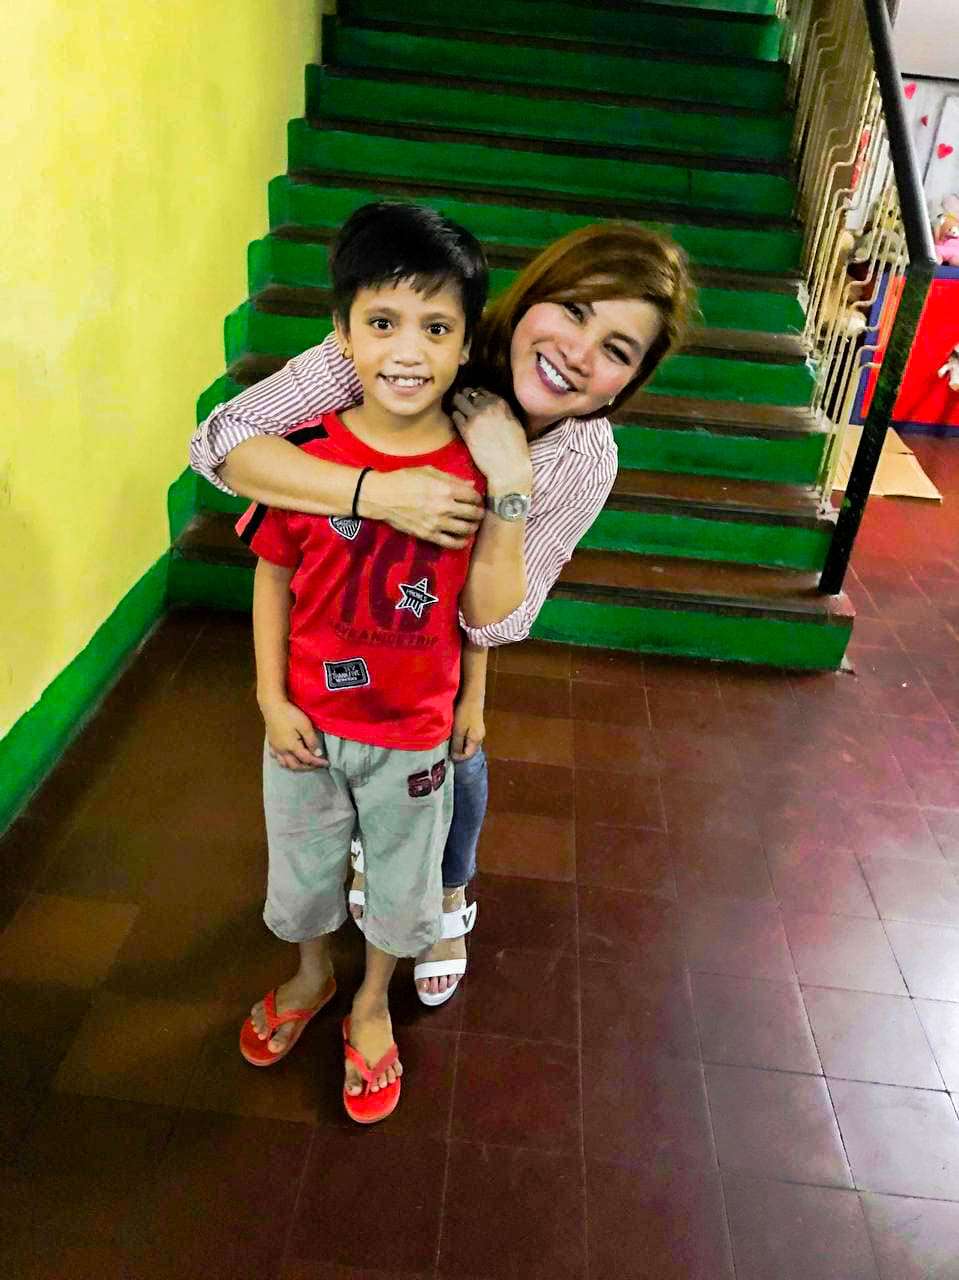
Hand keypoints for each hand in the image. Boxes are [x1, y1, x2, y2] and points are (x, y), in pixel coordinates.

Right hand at [260, 698, 327, 770]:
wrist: (272, 705)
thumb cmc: (289, 714)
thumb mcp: (305, 725)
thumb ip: (312, 741)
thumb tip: (318, 754)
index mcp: (292, 747)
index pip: (307, 759)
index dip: (318, 762)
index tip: (327, 763)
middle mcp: (282, 750)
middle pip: (296, 765)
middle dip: (308, 767)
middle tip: (317, 765)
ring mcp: (275, 747)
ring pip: (285, 764)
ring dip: (295, 766)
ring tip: (304, 764)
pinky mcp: (271, 743)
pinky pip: (276, 757)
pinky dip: (283, 761)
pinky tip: (287, 758)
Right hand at [361, 466, 483, 548]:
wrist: (382, 496)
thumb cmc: (404, 479)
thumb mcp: (429, 471)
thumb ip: (452, 478)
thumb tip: (471, 485)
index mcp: (445, 488)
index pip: (473, 496)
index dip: (478, 498)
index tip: (477, 499)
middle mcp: (444, 507)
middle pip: (473, 513)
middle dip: (479, 513)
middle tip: (478, 512)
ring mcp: (437, 523)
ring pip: (466, 529)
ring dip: (473, 527)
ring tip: (472, 524)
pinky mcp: (428, 535)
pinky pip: (452, 543)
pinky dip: (462, 542)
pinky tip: (463, 539)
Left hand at [451, 388, 532, 493]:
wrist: (509, 468)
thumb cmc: (515, 449)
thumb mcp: (514, 423)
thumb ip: (503, 410)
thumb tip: (493, 405)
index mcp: (501, 403)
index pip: (482, 390)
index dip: (475, 394)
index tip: (472, 400)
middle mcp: (488, 406)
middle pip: (468, 392)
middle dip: (464, 397)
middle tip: (462, 404)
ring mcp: (476, 417)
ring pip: (458, 400)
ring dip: (456, 404)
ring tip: (457, 411)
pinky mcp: (466, 430)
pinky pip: (455, 415)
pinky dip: (455, 417)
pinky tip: (458, 423)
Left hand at [451, 697, 485, 761]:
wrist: (472, 696)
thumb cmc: (465, 713)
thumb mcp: (458, 730)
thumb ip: (457, 744)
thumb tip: (455, 757)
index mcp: (476, 741)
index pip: (466, 756)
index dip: (456, 756)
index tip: (446, 751)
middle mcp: (479, 738)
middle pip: (467, 750)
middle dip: (457, 750)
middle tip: (446, 745)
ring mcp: (478, 731)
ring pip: (467, 743)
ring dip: (458, 742)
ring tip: (449, 738)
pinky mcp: (475, 726)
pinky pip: (467, 736)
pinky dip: (460, 736)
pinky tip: (454, 731)